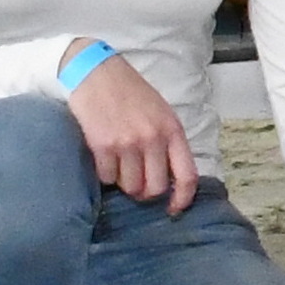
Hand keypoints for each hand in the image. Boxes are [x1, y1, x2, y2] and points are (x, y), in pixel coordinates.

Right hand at [66, 52, 194, 209]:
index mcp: (173, 130)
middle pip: (155, 188)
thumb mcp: (161, 113)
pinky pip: (107, 178)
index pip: (187, 175)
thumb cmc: (131, 94)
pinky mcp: (103, 146)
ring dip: (124, 182)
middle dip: (146, 192)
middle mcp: (153, 139)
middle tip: (137, 182)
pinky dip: (105, 174)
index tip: (174, 209)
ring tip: (120, 163)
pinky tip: (105, 156)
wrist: (97, 74)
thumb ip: (168, 142)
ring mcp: (128, 143)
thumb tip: (171, 178)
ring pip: (130, 187)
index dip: (183, 198)